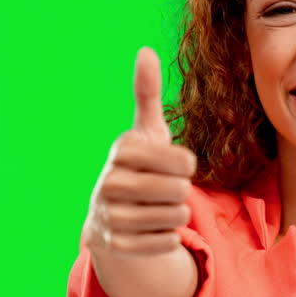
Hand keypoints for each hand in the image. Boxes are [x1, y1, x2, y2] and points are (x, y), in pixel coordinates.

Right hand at [82, 47, 197, 257]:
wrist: (109, 215)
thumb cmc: (139, 166)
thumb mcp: (146, 131)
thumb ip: (147, 94)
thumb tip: (145, 50)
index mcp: (122, 150)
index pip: (184, 161)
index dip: (186, 165)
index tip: (174, 164)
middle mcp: (109, 182)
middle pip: (180, 191)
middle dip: (182, 191)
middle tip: (164, 189)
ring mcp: (109, 216)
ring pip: (176, 218)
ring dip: (177, 215)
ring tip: (157, 208)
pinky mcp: (115, 246)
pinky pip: (166, 243)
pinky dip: (167, 237)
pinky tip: (151, 228)